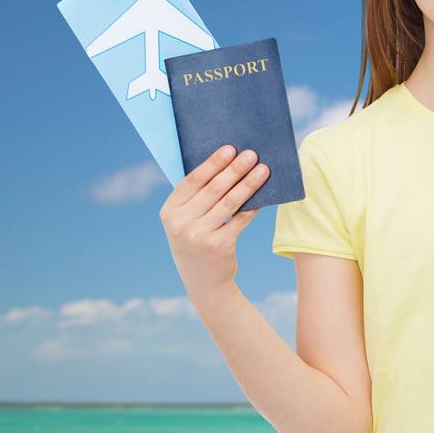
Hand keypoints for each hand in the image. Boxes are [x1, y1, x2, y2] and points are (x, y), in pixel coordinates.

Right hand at [160, 144, 269, 301]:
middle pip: (212, 189)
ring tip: (263, 170)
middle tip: (252, 154)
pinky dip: (253, 206)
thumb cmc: (197, 243)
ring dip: (248, 184)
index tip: (230, 148)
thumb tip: (227, 165)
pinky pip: (240, 220)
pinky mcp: (218, 246)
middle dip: (234, 169)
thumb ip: (196, 199)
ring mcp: (198, 235)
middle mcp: (179, 223)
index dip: (212, 163)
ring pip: (229, 202)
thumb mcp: (186, 222)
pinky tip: (264, 195)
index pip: (192, 181)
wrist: (204, 284)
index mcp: (168, 212)